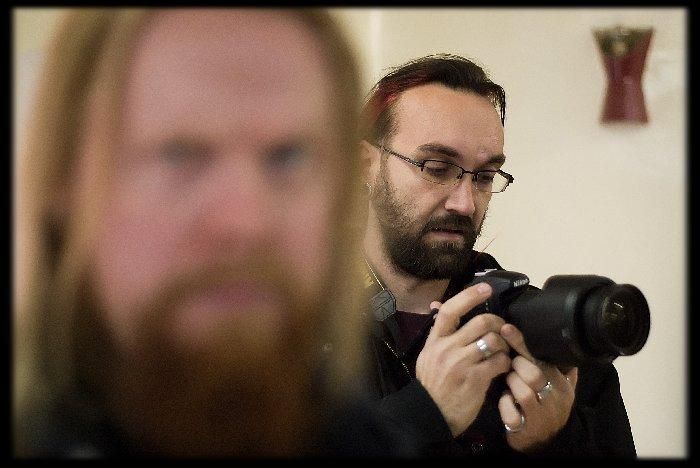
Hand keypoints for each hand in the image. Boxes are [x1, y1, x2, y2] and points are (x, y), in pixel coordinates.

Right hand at [415, 283, 511, 436]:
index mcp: (434, 340)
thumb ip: (438, 332)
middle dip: (498, 323)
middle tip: (503, 329)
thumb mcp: (427, 355)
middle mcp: (446, 348)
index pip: (451, 310)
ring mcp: (461, 363)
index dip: (470, 296)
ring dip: (504, 344)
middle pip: (481, 322)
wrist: (431, 415)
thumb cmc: (433, 385)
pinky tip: (503, 367)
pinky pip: (500, 361)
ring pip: (494, 340)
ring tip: (503, 351)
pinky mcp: (475, 379)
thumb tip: (437, 304)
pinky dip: (506, 362)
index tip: (486, 288)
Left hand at [498, 323, 578, 452]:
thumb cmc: (547, 406)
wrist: (545, 441)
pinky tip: (505, 402)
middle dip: (517, 366)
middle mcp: (556, 399)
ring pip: (524, 393)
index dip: (522, 344)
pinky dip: (505, 406)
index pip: (543, 359)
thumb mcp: (559, 387)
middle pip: (535, 374)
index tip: (506, 329)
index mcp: (562, 385)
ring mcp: (542, 416)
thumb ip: (559, 367)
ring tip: (508, 383)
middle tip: (510, 365)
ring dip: (511, 384)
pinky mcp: (528, 429)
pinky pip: (513, 415)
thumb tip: (558, 340)